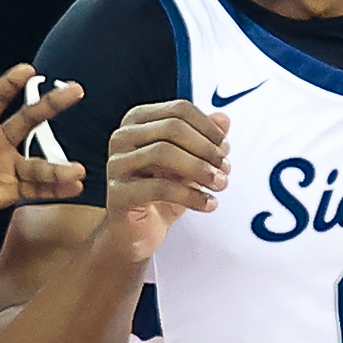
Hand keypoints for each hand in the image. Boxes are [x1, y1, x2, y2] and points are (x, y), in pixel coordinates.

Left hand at [0, 64, 83, 217]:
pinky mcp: (7, 190)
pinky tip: (73, 187)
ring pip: (37, 163)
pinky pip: (34, 189)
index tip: (28, 69)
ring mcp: (6, 165)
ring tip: (78, 170)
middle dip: (52, 104)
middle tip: (76, 90)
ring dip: (58, 167)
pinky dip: (54, 190)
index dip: (12, 82)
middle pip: (30, 119)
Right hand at [100, 99, 230, 262]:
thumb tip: (224, 119)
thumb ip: (205, 140)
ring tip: (220, 184)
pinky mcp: (118, 193)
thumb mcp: (189, 164)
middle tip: (225, 168)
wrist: (137, 232)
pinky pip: (160, 187)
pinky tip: (208, 204)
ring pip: (163, 152)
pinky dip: (191, 196)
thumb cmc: (161, 194)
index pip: (179, 110)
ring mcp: (116, 164)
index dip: (208, 127)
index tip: (225, 148)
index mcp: (138, 121)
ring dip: (200, 169)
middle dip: (206, 148)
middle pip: (172, 127)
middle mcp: (123, 137)